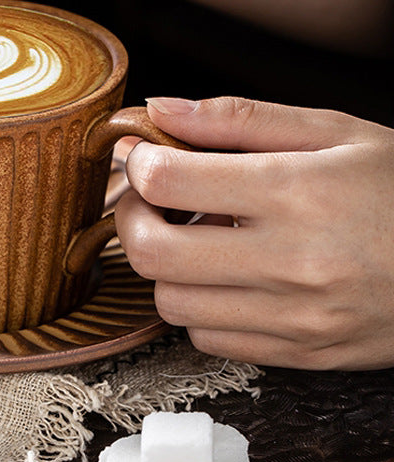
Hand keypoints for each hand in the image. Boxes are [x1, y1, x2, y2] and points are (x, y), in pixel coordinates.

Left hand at [115, 95, 393, 369]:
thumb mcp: (332, 132)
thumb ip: (237, 118)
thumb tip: (159, 109)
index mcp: (297, 191)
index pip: (167, 179)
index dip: (139, 162)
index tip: (147, 155)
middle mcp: (293, 261)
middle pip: (151, 250)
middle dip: (130, 216)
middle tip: (149, 196)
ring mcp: (297, 316)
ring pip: (170, 301)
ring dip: (162, 263)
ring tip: (192, 233)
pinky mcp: (302, 352)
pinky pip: (207, 337)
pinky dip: (195, 303)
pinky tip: (222, 273)